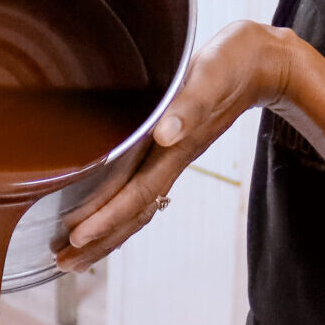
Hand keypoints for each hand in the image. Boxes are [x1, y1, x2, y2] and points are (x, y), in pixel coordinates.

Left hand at [56, 20, 296, 271]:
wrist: (260, 62)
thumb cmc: (234, 64)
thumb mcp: (210, 77)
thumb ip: (188, 107)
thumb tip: (166, 134)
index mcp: (177, 148)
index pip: (138, 194)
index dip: (107, 218)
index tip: (76, 237)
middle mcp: (172, 158)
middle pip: (134, 214)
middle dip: (100, 241)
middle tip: (64, 263)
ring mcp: (173, 156)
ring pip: (138, 207)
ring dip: (107, 233)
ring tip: (76, 252)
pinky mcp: (172, 146)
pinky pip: (142, 188)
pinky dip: (119, 209)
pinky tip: (103, 212)